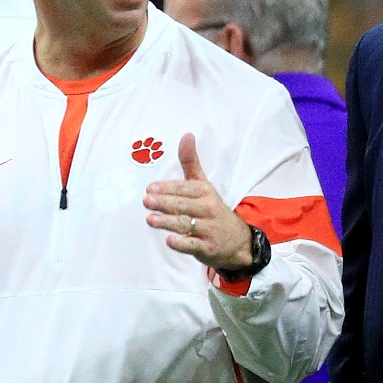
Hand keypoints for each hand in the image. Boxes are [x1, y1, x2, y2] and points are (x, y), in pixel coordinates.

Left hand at [144, 133, 252, 271]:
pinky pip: (194, 245)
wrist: (236, 240)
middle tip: (146, 201)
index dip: (168, 188)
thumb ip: (191, 162)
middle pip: (183, 206)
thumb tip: (186, 135)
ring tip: (150, 219)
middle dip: (164, 203)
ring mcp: (209, 229)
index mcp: (205, 192)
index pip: (185, 189)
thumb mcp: (203, 185)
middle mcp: (208, 209)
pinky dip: (182, 243)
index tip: (150, 188)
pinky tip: (170, 240)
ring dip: (168, 222)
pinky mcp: (208, 247)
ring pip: (186, 224)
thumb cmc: (212, 209)